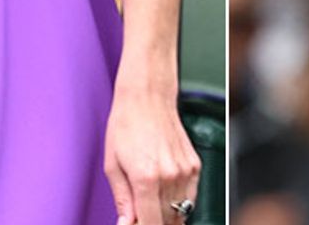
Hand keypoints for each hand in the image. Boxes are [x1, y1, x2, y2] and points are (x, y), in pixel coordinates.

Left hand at [105, 80, 200, 224]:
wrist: (147, 97)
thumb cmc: (126, 125)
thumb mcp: (112, 164)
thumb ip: (122, 199)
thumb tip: (126, 223)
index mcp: (146, 179)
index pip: (151, 224)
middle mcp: (170, 177)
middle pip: (167, 221)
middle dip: (153, 221)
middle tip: (140, 214)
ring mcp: (185, 171)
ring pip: (182, 212)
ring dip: (167, 215)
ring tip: (151, 202)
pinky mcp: (195, 166)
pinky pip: (191, 197)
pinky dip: (179, 201)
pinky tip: (165, 191)